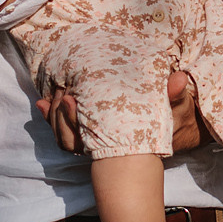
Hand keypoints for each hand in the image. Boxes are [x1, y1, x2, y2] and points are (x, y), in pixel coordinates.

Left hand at [38, 69, 205, 154]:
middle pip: (68, 139)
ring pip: (63, 137)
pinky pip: (64, 130)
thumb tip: (179, 78)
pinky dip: (51, 117)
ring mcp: (94, 139)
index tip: (69, 98)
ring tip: (56, 91)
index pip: (86, 140)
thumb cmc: (173, 118)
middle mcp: (103, 144)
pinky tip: (43, 102)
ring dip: (53, 116)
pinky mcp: (88, 131)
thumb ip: (174, 94)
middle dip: (58, 116)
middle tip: (61, 91)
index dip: (72, 121)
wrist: (173, 130)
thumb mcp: (177, 107)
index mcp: (119, 140)